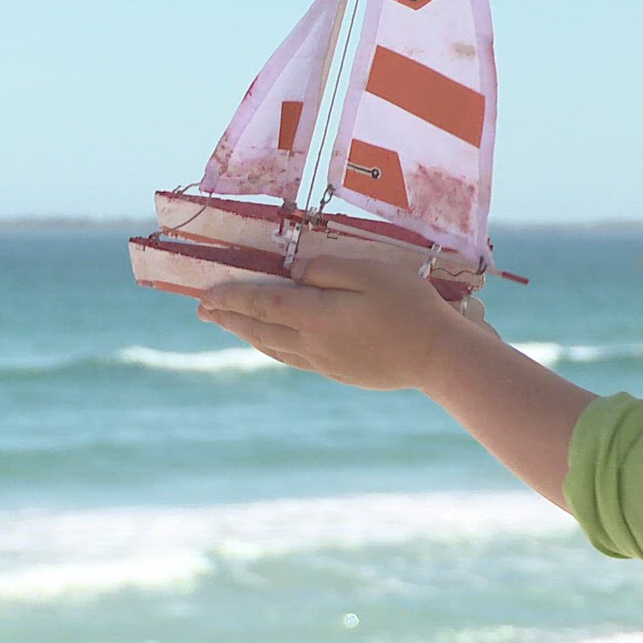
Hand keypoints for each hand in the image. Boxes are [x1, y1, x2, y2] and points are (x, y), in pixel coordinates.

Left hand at [198, 255, 479, 390]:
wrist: (438, 356)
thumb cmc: (409, 306)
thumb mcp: (370, 273)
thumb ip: (327, 269)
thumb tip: (295, 273)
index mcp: (315, 317)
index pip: (262, 304)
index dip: (233, 297)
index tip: (206, 292)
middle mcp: (311, 344)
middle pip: (260, 330)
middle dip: (230, 318)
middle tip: (204, 310)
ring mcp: (327, 363)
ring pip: (275, 349)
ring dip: (249, 335)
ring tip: (233, 327)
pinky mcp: (343, 373)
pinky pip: (295, 360)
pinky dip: (275, 348)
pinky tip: (278, 345)